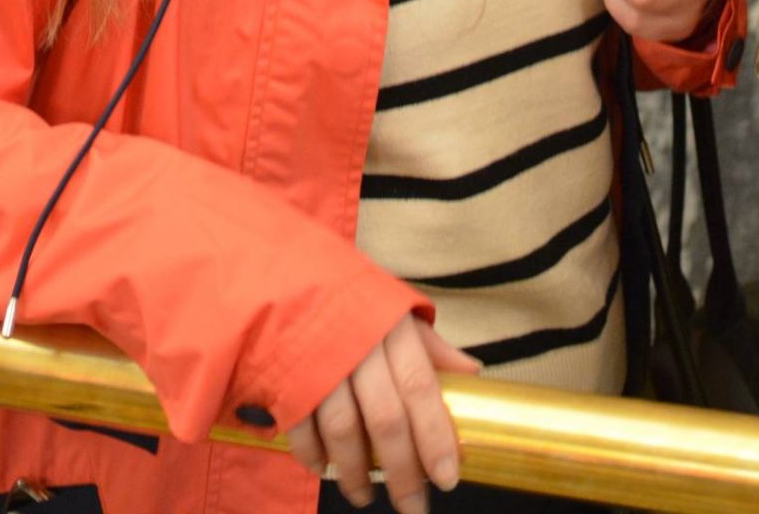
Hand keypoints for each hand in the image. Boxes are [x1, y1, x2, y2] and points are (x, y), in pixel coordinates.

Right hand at [285, 311, 479, 512]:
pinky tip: (323, 468)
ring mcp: (318, 360)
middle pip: (385, 419)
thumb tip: (473, 374)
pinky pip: (300, 426)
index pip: (421, 388)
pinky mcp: (285, 374)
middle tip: (414, 507)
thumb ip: (431, 345)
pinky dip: (312, 454)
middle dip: (402, 472)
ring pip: (342, 430)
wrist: (285, 268)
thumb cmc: (349, 295)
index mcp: (391, 327)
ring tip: (365, 495)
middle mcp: (358, 345)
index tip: (448, 478)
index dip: (436, 437)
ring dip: (355, 472)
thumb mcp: (394, 309)